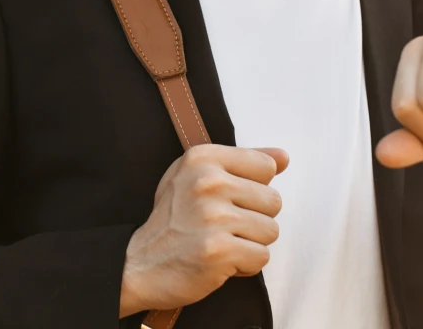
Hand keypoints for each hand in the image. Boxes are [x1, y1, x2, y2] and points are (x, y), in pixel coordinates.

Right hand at [119, 145, 288, 316]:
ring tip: (222, 241)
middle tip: (223, 225)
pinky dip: (245, 264)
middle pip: (273, 200)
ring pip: (271, 230)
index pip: (266, 165)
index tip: (230, 198)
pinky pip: (261, 256)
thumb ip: (243, 162)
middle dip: (255, 218)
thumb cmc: (173, 218)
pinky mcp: (219, 251)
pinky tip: (221, 260)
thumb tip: (284, 157)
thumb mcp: (198, 175)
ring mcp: (213, 217)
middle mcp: (208, 182)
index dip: (254, 187)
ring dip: (251, 243)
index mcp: (203, 157)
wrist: (138, 264)